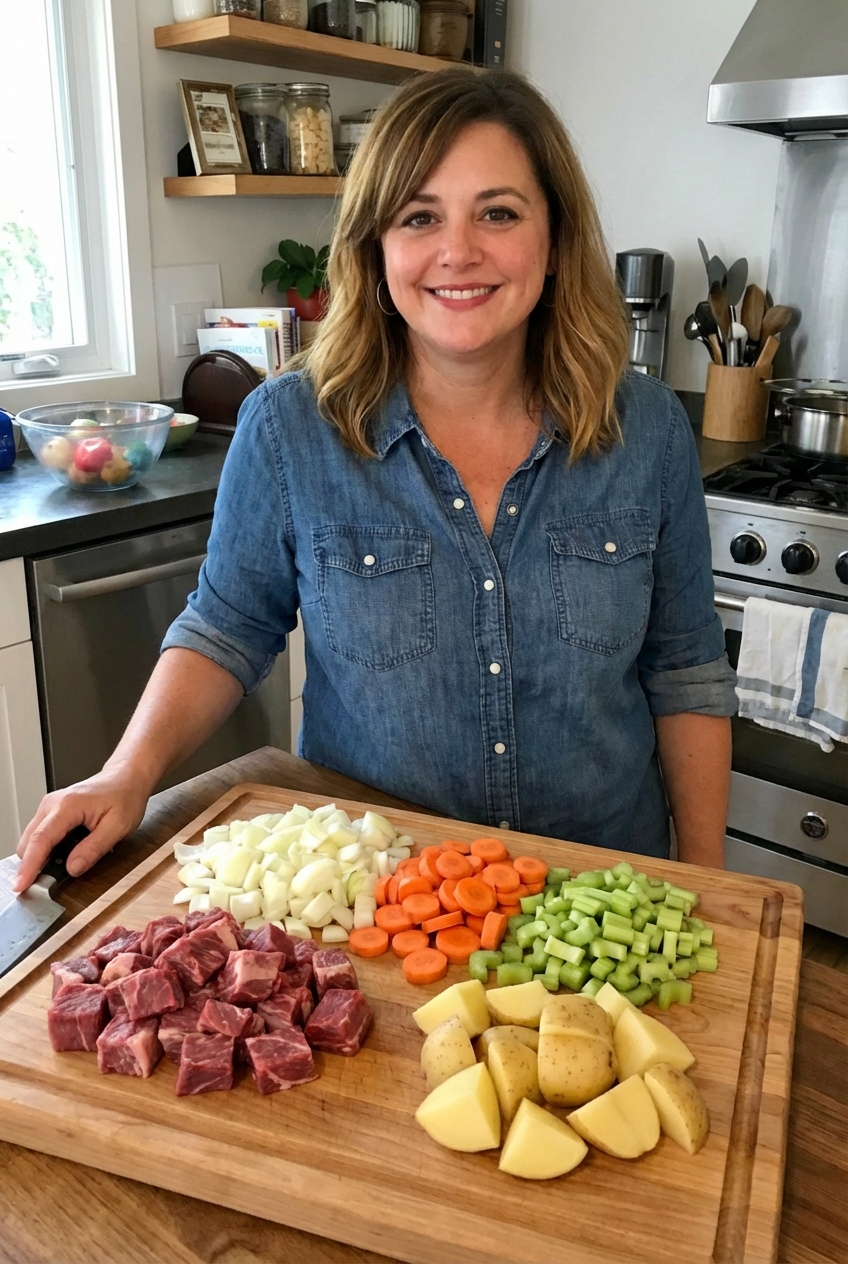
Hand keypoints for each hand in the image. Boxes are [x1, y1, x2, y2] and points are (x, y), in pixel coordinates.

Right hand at [14, 763, 149, 892]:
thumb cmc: (124, 796)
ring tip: (57, 871)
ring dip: (38, 858)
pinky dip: (44, 850)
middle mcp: (52, 804)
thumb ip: (94, 849)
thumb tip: (73, 868)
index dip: (29, 866)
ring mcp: (49, 807)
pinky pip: (39, 835)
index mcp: (68, 806)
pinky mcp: (51, 812)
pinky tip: (60, 857)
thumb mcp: (118, 826)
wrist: (126, 778)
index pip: (41, 840)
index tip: (21, 885)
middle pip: (29, 842)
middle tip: (44, 886)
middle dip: (31, 866)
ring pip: (31, 840)